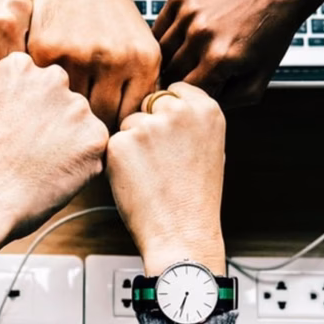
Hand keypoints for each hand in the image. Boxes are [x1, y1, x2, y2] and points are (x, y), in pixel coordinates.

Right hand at [0, 52, 108, 239]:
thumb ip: (13, 94)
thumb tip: (30, 101)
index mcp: (20, 66)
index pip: (37, 82)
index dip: (28, 110)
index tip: (16, 129)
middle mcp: (52, 78)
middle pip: (63, 99)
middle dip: (53, 121)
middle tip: (32, 150)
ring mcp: (77, 107)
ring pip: (81, 123)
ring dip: (70, 141)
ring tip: (41, 165)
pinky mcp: (95, 137)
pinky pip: (94, 148)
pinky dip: (81, 164)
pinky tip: (55, 175)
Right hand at [30, 0, 159, 128]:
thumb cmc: (112, 16)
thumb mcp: (140, 46)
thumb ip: (140, 87)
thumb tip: (133, 134)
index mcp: (143, 61)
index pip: (130, 118)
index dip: (118, 130)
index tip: (106, 132)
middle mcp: (114, 59)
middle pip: (102, 119)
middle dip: (92, 126)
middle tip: (82, 128)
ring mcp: (79, 55)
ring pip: (72, 108)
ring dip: (67, 112)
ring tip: (63, 114)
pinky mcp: (47, 51)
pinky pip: (47, 89)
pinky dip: (46, 94)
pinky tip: (46, 93)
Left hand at [106, 83, 225, 275]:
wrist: (182, 233)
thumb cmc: (195, 197)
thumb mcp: (210, 147)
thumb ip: (191, 120)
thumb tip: (168, 102)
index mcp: (206, 109)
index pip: (174, 90)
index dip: (167, 112)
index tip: (171, 134)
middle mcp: (178, 111)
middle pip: (149, 103)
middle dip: (149, 125)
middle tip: (161, 160)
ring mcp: (148, 126)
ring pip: (128, 123)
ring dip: (132, 143)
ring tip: (152, 174)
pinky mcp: (121, 143)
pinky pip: (113, 143)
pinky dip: (119, 160)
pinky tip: (137, 181)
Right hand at [153, 0, 306, 107]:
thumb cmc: (271, 34)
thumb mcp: (260, 79)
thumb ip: (229, 102)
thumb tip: (197, 108)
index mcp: (220, 59)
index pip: (185, 93)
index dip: (188, 98)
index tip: (194, 97)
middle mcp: (200, 34)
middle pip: (169, 73)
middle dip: (178, 81)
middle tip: (189, 79)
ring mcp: (188, 12)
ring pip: (160, 52)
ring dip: (169, 60)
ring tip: (186, 60)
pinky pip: (159, 28)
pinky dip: (166, 38)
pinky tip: (182, 39)